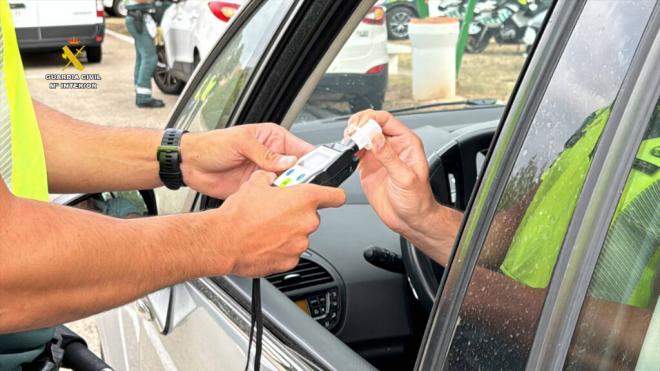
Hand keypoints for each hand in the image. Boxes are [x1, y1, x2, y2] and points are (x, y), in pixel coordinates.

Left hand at [180, 123, 313, 198]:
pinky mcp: (257, 190)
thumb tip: (288, 163)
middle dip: (303, 180)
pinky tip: (278, 205)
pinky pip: (273, 197)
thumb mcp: (241, 143)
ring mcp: (265, 175)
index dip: (313, 161)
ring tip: (291, 197)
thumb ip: (266, 154)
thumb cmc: (212, 145)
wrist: (190, 164)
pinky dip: (277, 202)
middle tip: (305, 189)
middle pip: (298, 171)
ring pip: (288, 186)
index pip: (301, 150)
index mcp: (273, 139)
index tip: (321, 172)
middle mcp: (273, 157)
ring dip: (290, 193)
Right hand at [208, 170, 345, 276]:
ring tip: (266, 229)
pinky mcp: (291, 261)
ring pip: (300, 235)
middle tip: (278, 213)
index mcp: (304, 198)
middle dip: (298, 214)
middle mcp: (306, 221)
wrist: (224, 241)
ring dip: (288, 232)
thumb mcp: (255, 183)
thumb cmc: (239, 214)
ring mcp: (300, 243)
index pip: (336, 196)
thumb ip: (271, 178)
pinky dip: (281, 248)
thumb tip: (272, 176)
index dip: (334, 195)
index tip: (333, 197)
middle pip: (312, 216)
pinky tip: (265, 242)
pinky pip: (291, 252)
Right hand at [348, 110, 435, 232]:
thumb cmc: (417, 200)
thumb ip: (389, 157)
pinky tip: (348, 151)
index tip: (361, 126)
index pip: (387, 120)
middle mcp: (392, 146)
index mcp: (406, 143)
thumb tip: (375, 138)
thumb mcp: (405, 178)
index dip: (372, 118)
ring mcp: (379, 156)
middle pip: (372, 124)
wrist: (409, 219)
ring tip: (348, 140)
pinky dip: (349, 148)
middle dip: (359, 124)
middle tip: (351, 132)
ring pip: (362, 135)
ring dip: (352, 134)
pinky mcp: (368, 166)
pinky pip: (356, 150)